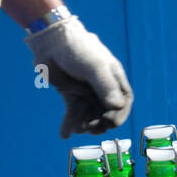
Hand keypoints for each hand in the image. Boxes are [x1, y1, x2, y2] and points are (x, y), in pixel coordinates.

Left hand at [27, 16, 133, 137]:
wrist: (52, 42)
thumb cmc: (78, 50)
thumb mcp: (95, 67)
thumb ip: (106, 87)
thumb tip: (117, 107)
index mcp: (114, 79)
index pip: (124, 101)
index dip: (119, 114)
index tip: (110, 123)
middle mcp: (103, 87)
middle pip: (107, 111)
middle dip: (101, 122)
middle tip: (91, 128)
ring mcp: (87, 91)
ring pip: (90, 114)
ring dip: (85, 124)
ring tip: (78, 130)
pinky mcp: (71, 94)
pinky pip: (73, 112)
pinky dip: (70, 123)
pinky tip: (65, 134)